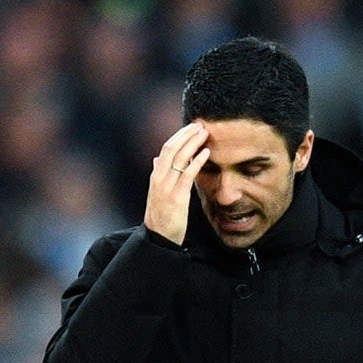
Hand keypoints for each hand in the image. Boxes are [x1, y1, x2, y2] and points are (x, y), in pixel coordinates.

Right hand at [143, 122, 209, 245]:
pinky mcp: (177, 197)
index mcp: (156, 176)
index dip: (179, 136)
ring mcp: (167, 187)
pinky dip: (196, 161)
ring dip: (193, 143)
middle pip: (171, 148)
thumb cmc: (161, 215)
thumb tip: (156, 159)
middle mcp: (159, 178)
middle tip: (200, 125)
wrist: (159, 236)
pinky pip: (187, 174)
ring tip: (205, 134)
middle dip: (186, 135)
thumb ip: (158, 174)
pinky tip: (206, 153)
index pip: (166, 149)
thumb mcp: (157, 193)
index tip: (191, 128)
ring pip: (179, 158)